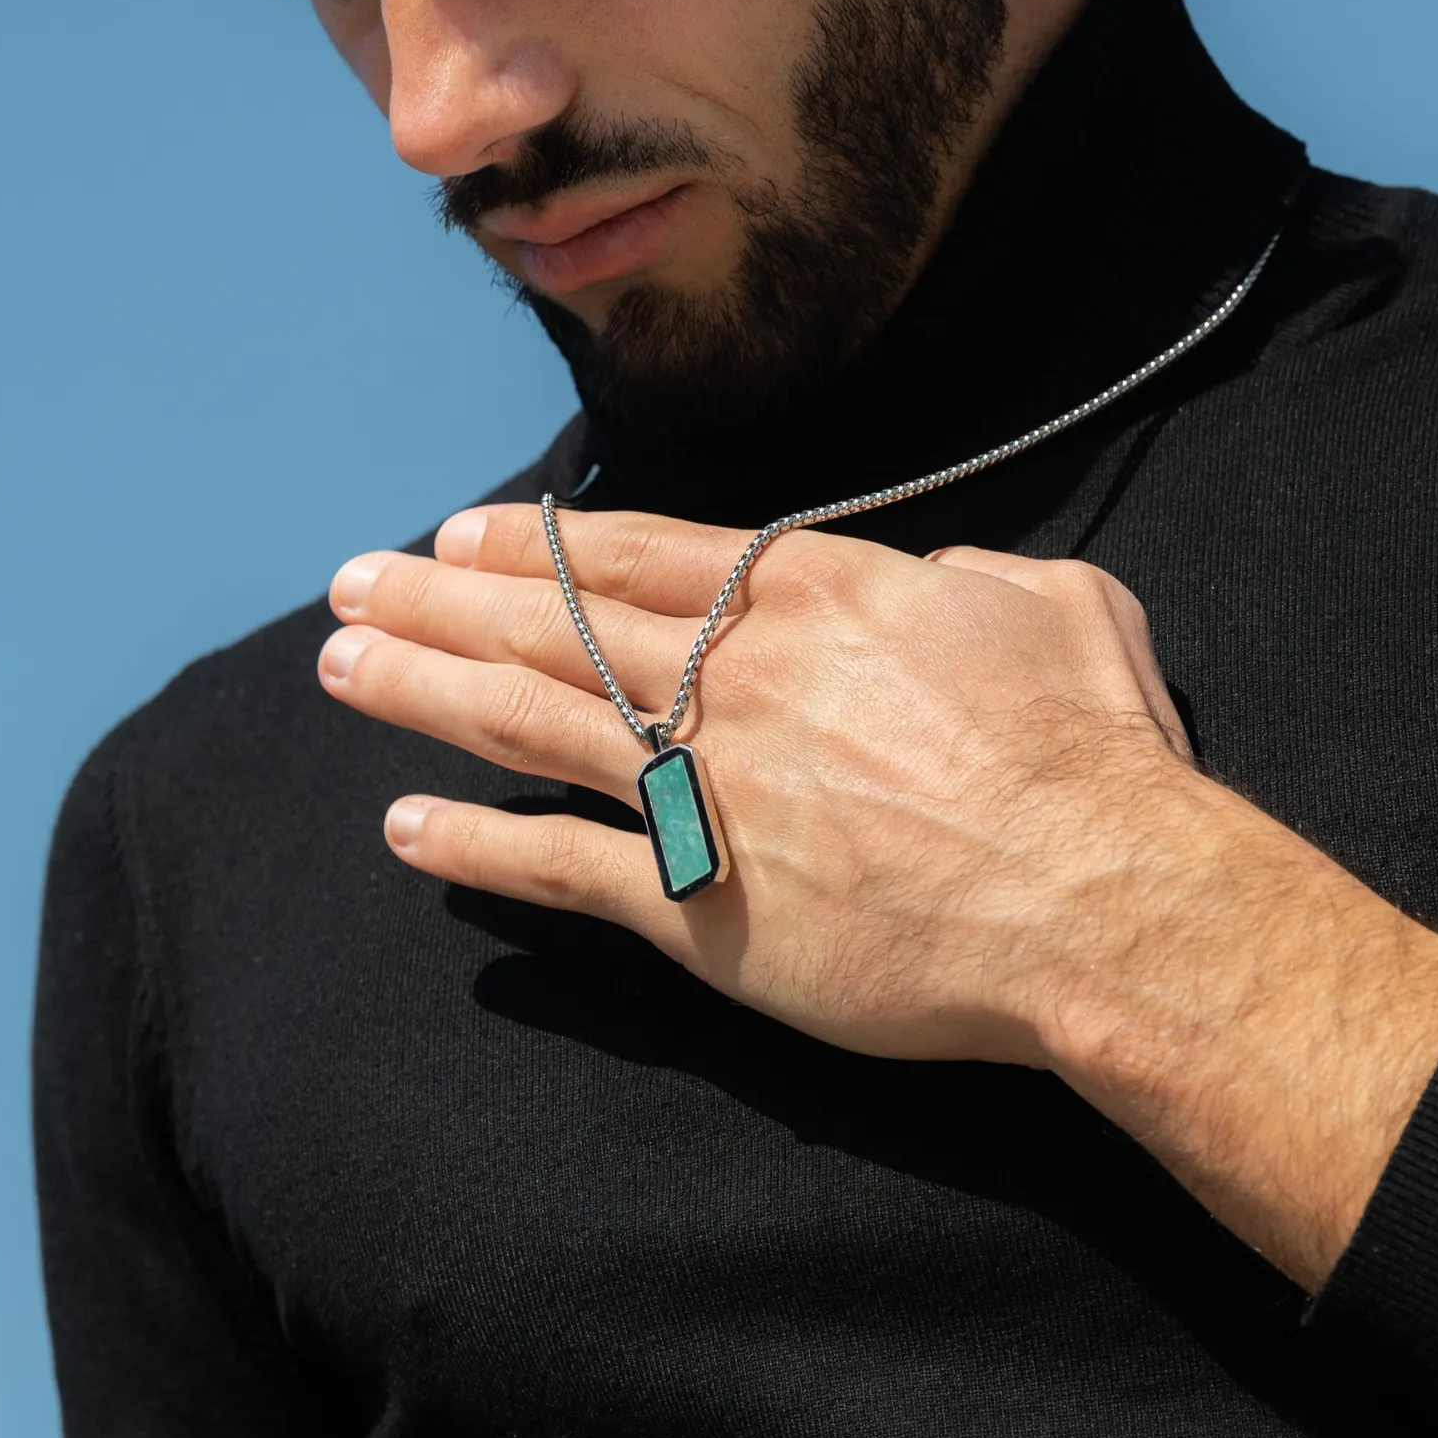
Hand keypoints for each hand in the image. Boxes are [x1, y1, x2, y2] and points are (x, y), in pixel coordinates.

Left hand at [319, 504, 1437, 1287]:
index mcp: (813, 599)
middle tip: (352, 583)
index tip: (459, 533)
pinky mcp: (700, 905)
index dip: (536, 545)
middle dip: (442, 598)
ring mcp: (704, 790)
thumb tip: (938, 581)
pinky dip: (478, 848)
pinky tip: (405, 831)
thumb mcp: (1058, 602)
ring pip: (528, 723)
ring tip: (340, 666)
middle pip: (554, 625)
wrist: (1097, 897)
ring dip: (425, 691)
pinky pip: (562, 866)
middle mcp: (733, 680)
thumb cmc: (1091, 749)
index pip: (637, 557)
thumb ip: (968, 576)